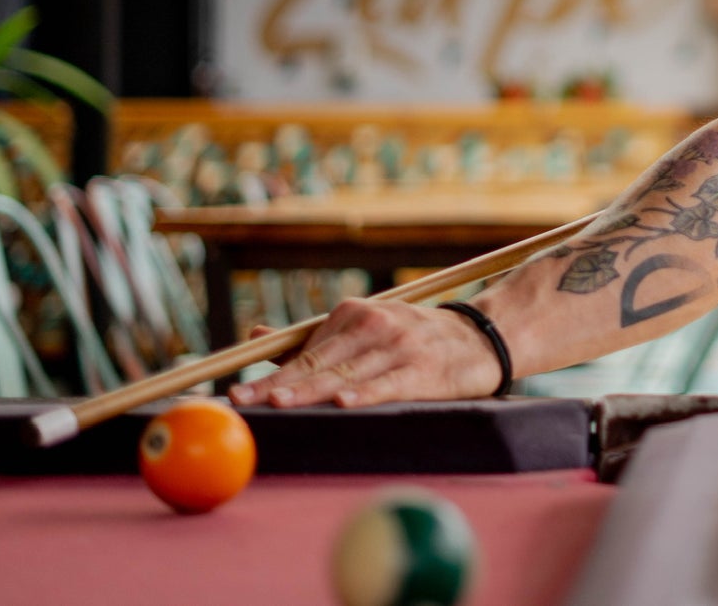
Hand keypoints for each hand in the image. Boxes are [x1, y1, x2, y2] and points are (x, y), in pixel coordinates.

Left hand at [227, 299, 502, 409]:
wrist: (479, 337)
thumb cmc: (412, 339)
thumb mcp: (364, 329)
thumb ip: (311, 338)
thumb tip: (255, 334)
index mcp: (354, 314)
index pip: (304, 350)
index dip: (269, 374)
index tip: (237, 394)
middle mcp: (373, 325)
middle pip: (318, 362)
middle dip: (278, 385)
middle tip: (245, 401)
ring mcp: (399, 346)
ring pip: (346, 374)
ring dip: (312, 390)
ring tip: (280, 401)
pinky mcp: (424, 369)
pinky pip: (389, 383)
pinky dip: (366, 393)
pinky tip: (345, 402)